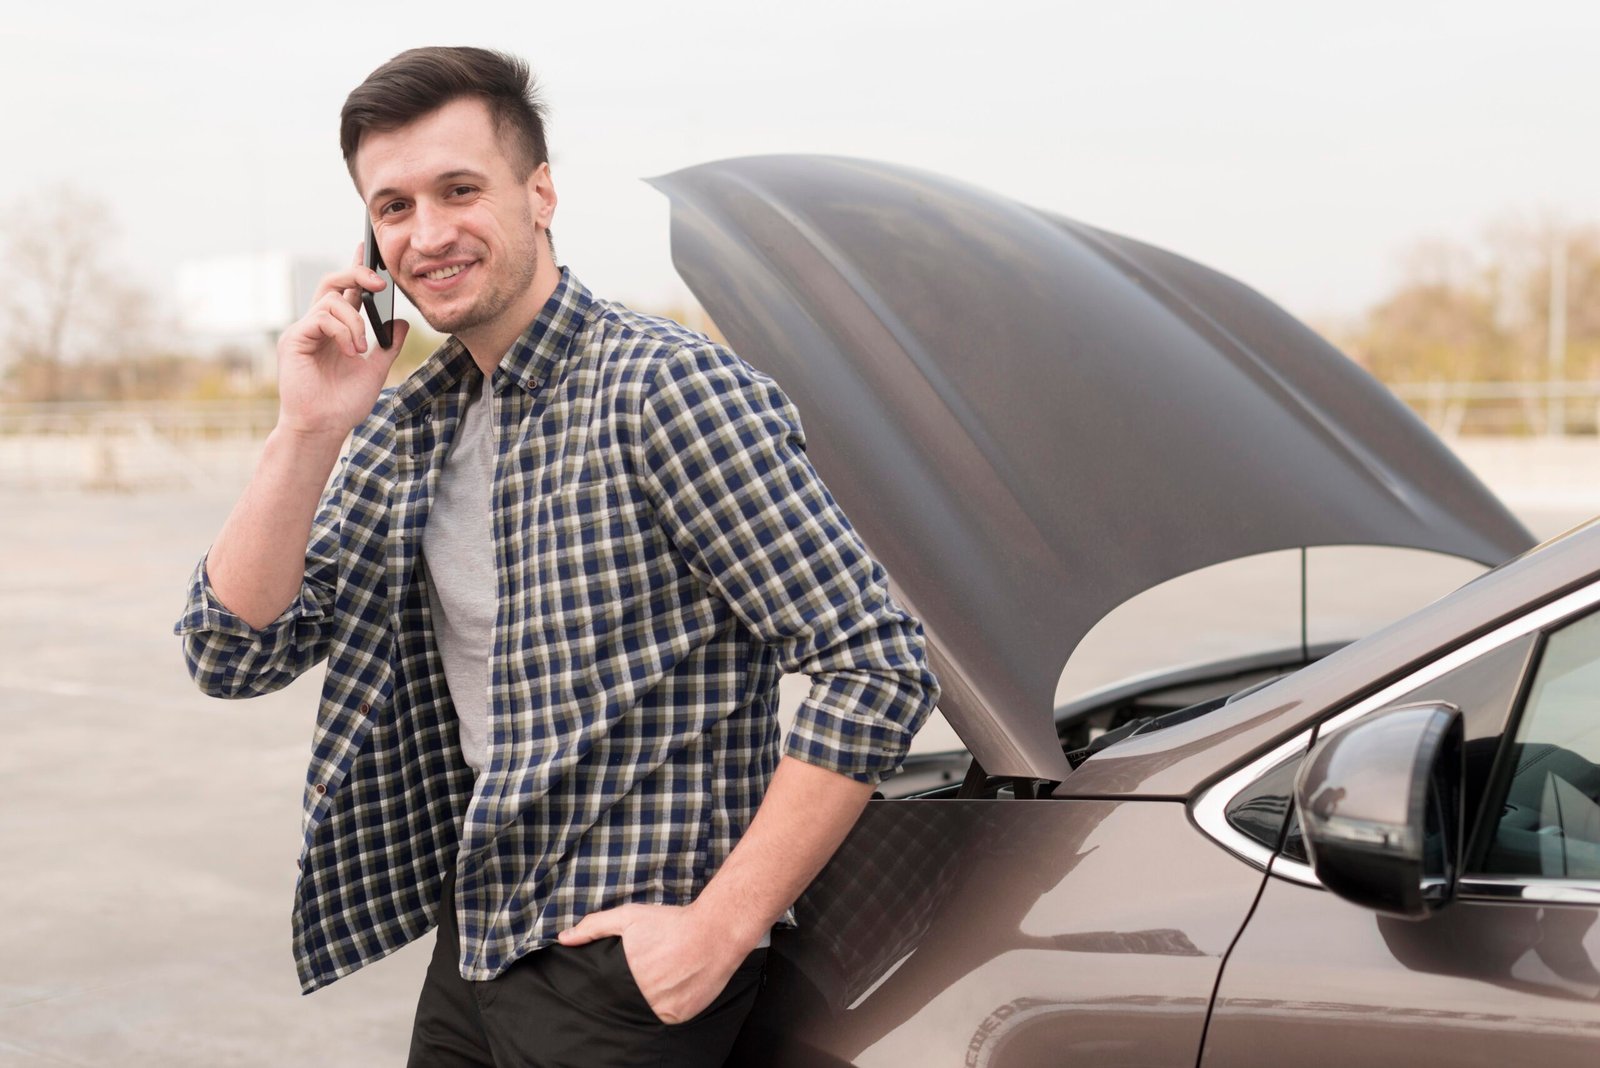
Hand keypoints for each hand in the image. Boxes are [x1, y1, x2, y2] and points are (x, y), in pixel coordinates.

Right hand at [275, 243, 409, 438]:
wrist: (323, 428)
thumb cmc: (343, 404)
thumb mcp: (375, 371)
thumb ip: (387, 346)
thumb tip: (403, 323)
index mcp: (335, 330)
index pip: (346, 292)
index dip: (356, 270)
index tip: (367, 249)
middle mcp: (317, 326)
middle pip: (332, 283)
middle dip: (357, 275)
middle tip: (380, 283)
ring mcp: (303, 331)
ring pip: (331, 301)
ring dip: (354, 322)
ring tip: (360, 349)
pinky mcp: (294, 339)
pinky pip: (321, 318)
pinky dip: (342, 330)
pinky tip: (350, 351)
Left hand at [558, 903, 753, 1023]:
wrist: (715, 932)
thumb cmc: (671, 922)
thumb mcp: (630, 917)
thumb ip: (595, 926)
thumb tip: (564, 938)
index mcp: (626, 977)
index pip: (607, 992)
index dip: (611, 984)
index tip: (622, 975)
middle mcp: (643, 998)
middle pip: (626, 1002)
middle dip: (632, 990)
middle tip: (646, 973)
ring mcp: (663, 1010)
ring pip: (645, 1012)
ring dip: (648, 1000)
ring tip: (660, 979)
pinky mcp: (681, 1016)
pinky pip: (667, 1016)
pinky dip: (667, 1005)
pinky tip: (674, 986)